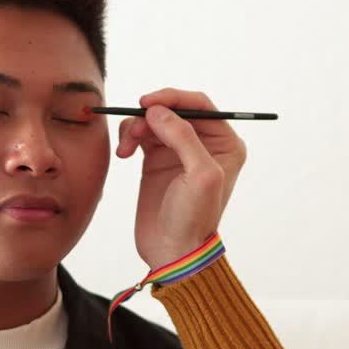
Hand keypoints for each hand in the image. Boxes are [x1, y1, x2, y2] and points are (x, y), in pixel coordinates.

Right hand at [115, 89, 245, 269]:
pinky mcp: (157, 159)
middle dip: (150, 115)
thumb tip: (157, 110)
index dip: (173, 98)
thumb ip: (183, 137)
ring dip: (136, 127)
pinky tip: (124, 152)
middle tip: (134, 130)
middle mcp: (204, 143)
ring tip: (127, 147)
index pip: (200, 105)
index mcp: (225, 143)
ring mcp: (179, 150)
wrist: (172, 251)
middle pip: (174, 109)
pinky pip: (142, 134)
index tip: (147, 103)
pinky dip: (130, 136)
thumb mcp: (199, 176)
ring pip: (154, 120)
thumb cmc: (194, 218)